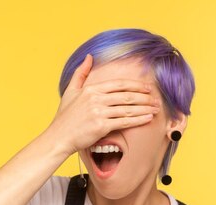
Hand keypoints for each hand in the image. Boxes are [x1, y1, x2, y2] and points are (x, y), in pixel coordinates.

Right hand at [46, 53, 161, 156]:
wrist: (58, 137)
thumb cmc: (64, 117)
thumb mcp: (70, 91)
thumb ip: (80, 73)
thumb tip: (89, 56)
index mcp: (91, 89)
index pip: (119, 84)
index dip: (136, 85)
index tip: (148, 88)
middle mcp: (96, 99)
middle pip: (127, 95)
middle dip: (145, 97)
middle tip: (157, 100)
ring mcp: (99, 112)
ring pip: (128, 108)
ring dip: (145, 108)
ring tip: (156, 109)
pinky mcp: (101, 126)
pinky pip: (124, 121)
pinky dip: (138, 119)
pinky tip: (148, 118)